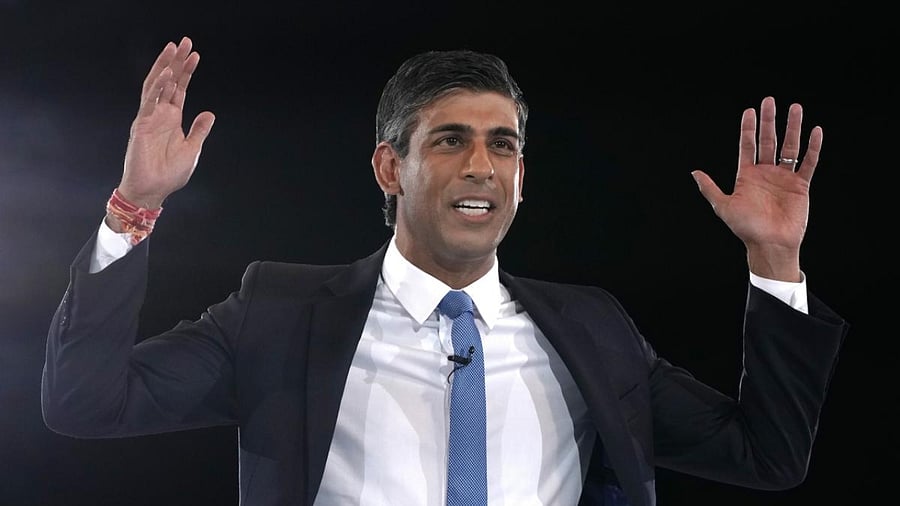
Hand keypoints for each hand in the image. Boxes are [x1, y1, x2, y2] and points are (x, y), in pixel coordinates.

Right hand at [117, 36, 214, 209]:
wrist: (153, 191)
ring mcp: (149, 118)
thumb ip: (199, 130)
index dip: (186, 71)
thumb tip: (209, 113)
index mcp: (171, 118)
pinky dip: (158, 87)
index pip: (179, 88)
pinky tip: (167, 74)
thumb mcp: (192, 149)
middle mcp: (159, 114)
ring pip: (156, 85)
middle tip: (184, 41)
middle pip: (168, 81)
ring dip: (165, 66)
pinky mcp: (141, 125)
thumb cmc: (169, 173)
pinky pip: (149, 102)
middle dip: (176, 61)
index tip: (195, 54)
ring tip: (174, 49)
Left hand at [691, 96, 821, 281]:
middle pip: (768, 140)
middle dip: (769, 121)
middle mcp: (765, 173)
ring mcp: (783, 177)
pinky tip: (815, 131)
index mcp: (747, 176)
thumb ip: (710, 188)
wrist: (769, 244)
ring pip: (789, 147)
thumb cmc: (746, 228)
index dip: (748, 128)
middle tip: (770, 100)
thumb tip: (694, 172)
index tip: (750, 110)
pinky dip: (812, 147)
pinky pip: (808, 162)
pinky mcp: (800, 185)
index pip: (747, 146)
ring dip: (792, 128)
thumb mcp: (723, 206)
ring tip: (795, 108)